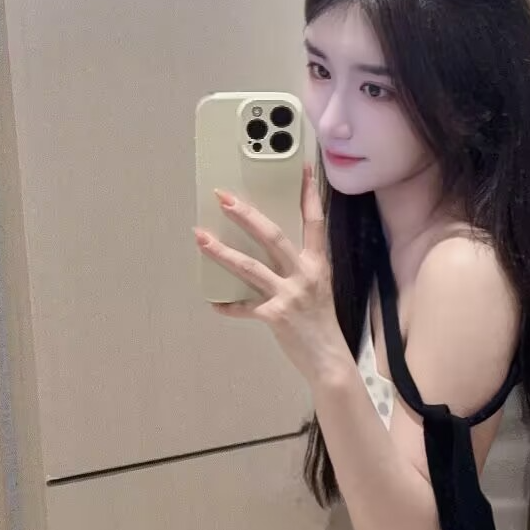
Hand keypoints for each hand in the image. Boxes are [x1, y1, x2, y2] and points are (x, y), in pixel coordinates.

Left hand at [194, 164, 348, 383]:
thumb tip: (267, 250)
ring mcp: (289, 295)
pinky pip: (244, 307)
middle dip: (246, 215)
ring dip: (222, 251)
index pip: (314, 221)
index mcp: (317, 264)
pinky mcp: (275, 316)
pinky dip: (227, 305)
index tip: (303, 168)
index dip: (308, 194)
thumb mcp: (317, 288)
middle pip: (272, 236)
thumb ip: (298, 267)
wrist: (329, 360)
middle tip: (224, 198)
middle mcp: (304, 275)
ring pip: (250, 267)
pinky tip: (214, 302)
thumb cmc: (320, 323)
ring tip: (200, 236)